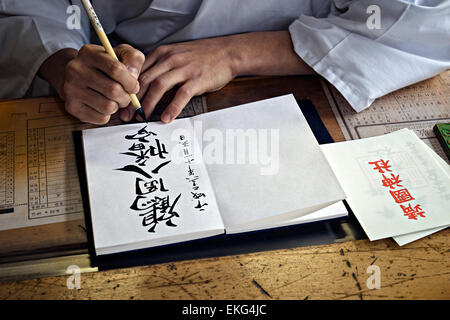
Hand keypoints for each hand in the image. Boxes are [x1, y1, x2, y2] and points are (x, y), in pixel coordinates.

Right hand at [40, 44, 144, 123]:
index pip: (116, 69)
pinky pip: (101, 118)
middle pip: (113, 90)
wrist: (79, 76)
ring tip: (113, 99)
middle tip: (125, 95)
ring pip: (108, 106)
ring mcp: (71, 89)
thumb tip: (134, 76)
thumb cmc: (106, 65)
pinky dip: (108, 115)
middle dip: (126, 96)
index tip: (135, 86)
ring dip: (117, 106)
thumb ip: (133, 59)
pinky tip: (102, 106)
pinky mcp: (72, 107)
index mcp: (88, 52)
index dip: (130, 81)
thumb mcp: (121, 54)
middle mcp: (75, 69)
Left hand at [130, 31, 313, 122]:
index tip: (121, 103)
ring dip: (148, 104)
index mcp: (162, 53)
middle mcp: (170, 59)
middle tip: (126, 115)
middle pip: (144, 80)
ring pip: (158, 86)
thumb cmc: (202, 56)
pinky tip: (165, 119)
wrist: (227, 52)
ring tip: (143, 118)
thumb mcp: (176, 54)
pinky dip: (171, 108)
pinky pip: (180, 95)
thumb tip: (144, 84)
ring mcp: (183, 69)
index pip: (138, 71)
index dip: (127, 88)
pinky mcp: (197, 79)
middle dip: (133, 100)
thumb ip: (160, 66)